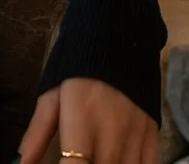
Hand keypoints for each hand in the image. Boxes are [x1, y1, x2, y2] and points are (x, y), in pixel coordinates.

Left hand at [17, 76, 157, 163]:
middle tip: (77, 162)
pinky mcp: (153, 136)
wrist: (119, 37)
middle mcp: (111, 133)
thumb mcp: (51, 96)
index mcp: (82, 122)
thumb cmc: (78, 68)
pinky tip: (116, 163)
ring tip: (92, 161)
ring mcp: (136, 136)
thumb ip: (35, 135)